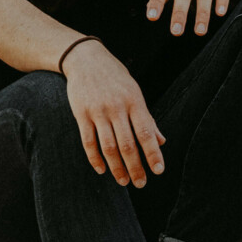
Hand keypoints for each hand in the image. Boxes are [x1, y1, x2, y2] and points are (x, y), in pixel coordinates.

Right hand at [62, 40, 165, 186]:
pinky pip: (88, 141)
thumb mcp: (135, 92)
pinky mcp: (81, 114)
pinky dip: (95, 158)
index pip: (146, 133)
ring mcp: (98, 111)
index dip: (153, 154)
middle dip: (135, 167)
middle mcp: (117, 107)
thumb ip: (147, 117)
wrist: (85, 59)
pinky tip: (102, 170)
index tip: (158, 171)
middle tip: (140, 183)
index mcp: (134, 101)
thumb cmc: (115, 77)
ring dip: (116, 167)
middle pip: (127, 145)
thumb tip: (160, 141)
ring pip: (108, 147)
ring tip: (123, 181)